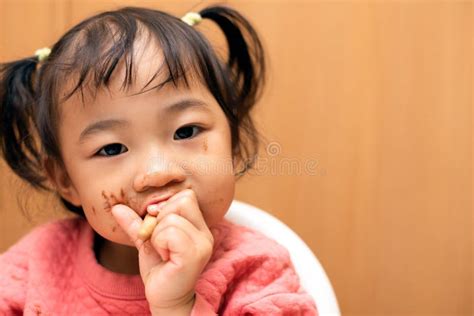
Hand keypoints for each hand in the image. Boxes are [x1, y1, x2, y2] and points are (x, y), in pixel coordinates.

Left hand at [111, 189, 213, 313]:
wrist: (164, 298)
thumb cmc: (159, 270)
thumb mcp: (147, 241)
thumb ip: (136, 223)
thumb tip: (116, 207)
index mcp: (199, 226)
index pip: (186, 196)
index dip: (166, 206)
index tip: (157, 226)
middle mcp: (205, 233)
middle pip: (181, 201)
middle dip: (161, 219)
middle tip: (160, 241)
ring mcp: (202, 244)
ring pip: (171, 218)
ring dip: (157, 234)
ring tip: (162, 251)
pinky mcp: (193, 255)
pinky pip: (170, 233)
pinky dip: (159, 242)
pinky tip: (164, 257)